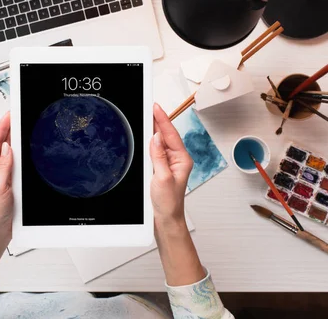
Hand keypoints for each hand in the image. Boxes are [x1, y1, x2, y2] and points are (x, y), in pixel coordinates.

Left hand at [0, 112, 12, 242]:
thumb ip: (4, 167)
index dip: (2, 128)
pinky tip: (26, 146)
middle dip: (8, 129)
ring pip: (10, 152)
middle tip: (16, 114)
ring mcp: (2, 173)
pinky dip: (21, 153)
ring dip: (15, 139)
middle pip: (1, 144)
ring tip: (21, 124)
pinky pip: (16, 162)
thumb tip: (7, 147)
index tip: (9, 115)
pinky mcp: (11, 179)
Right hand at [150, 103, 192, 228]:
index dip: (163, 119)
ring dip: (154, 130)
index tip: (156, 107)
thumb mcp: (162, 178)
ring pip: (160, 142)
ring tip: (147, 117)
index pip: (171, 134)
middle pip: (166, 135)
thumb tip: (156, 137)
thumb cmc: (169, 203)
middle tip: (149, 107)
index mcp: (182, 160)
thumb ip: (159, 156)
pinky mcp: (161, 169)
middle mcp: (177, 160)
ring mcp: (169, 164)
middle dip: (158, 120)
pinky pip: (155, 151)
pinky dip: (150, 143)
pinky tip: (145, 138)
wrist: (166, 220)